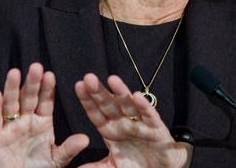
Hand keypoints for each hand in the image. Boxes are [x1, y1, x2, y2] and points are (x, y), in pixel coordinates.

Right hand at [0, 63, 89, 167]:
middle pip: (28, 98)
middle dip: (32, 83)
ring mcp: (9, 127)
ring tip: (15, 72)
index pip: (44, 101)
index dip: (47, 89)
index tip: (51, 75)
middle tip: (36, 66)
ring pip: (11, 104)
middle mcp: (25, 120)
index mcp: (41, 122)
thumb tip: (85, 138)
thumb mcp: (57, 160)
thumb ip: (68, 149)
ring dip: (12, 88)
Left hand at [75, 74, 191, 167]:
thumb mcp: (113, 166)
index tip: (78, 86)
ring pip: (128, 105)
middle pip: (109, 105)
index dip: (87, 100)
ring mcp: (139, 123)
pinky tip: (137, 96)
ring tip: (112, 79)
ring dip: (121, 92)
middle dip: (99, 92)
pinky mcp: (156, 128)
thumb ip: (96, 167)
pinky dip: (144, 106)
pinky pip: (149, 115)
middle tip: (89, 78)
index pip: (96, 113)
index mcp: (110, 130)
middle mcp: (123, 123)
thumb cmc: (136, 163)